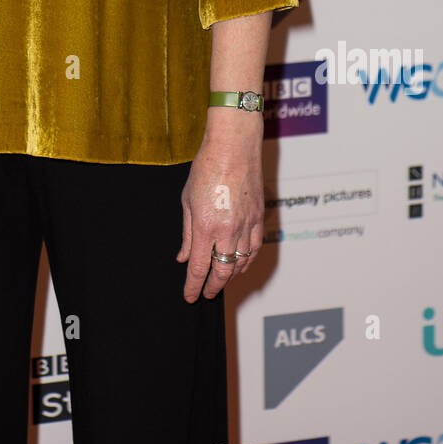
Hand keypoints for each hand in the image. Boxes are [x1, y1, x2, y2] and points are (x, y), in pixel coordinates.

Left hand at [176, 137, 263, 301]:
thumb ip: (186, 233)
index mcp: (205, 226)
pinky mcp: (259, 218)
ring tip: (221, 279)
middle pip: (222, 271)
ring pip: (241, 263)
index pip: (199, 267)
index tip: (190, 296)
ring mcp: (246, 225)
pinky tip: (240, 264)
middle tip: (206, 293)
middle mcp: (227, 230)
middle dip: (213, 286)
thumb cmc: (206, 168)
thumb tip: (183, 257)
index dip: (194, 286)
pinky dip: (247, 261)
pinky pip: (254, 249)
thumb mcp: (187, 200)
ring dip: (230, 276)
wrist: (233, 147)